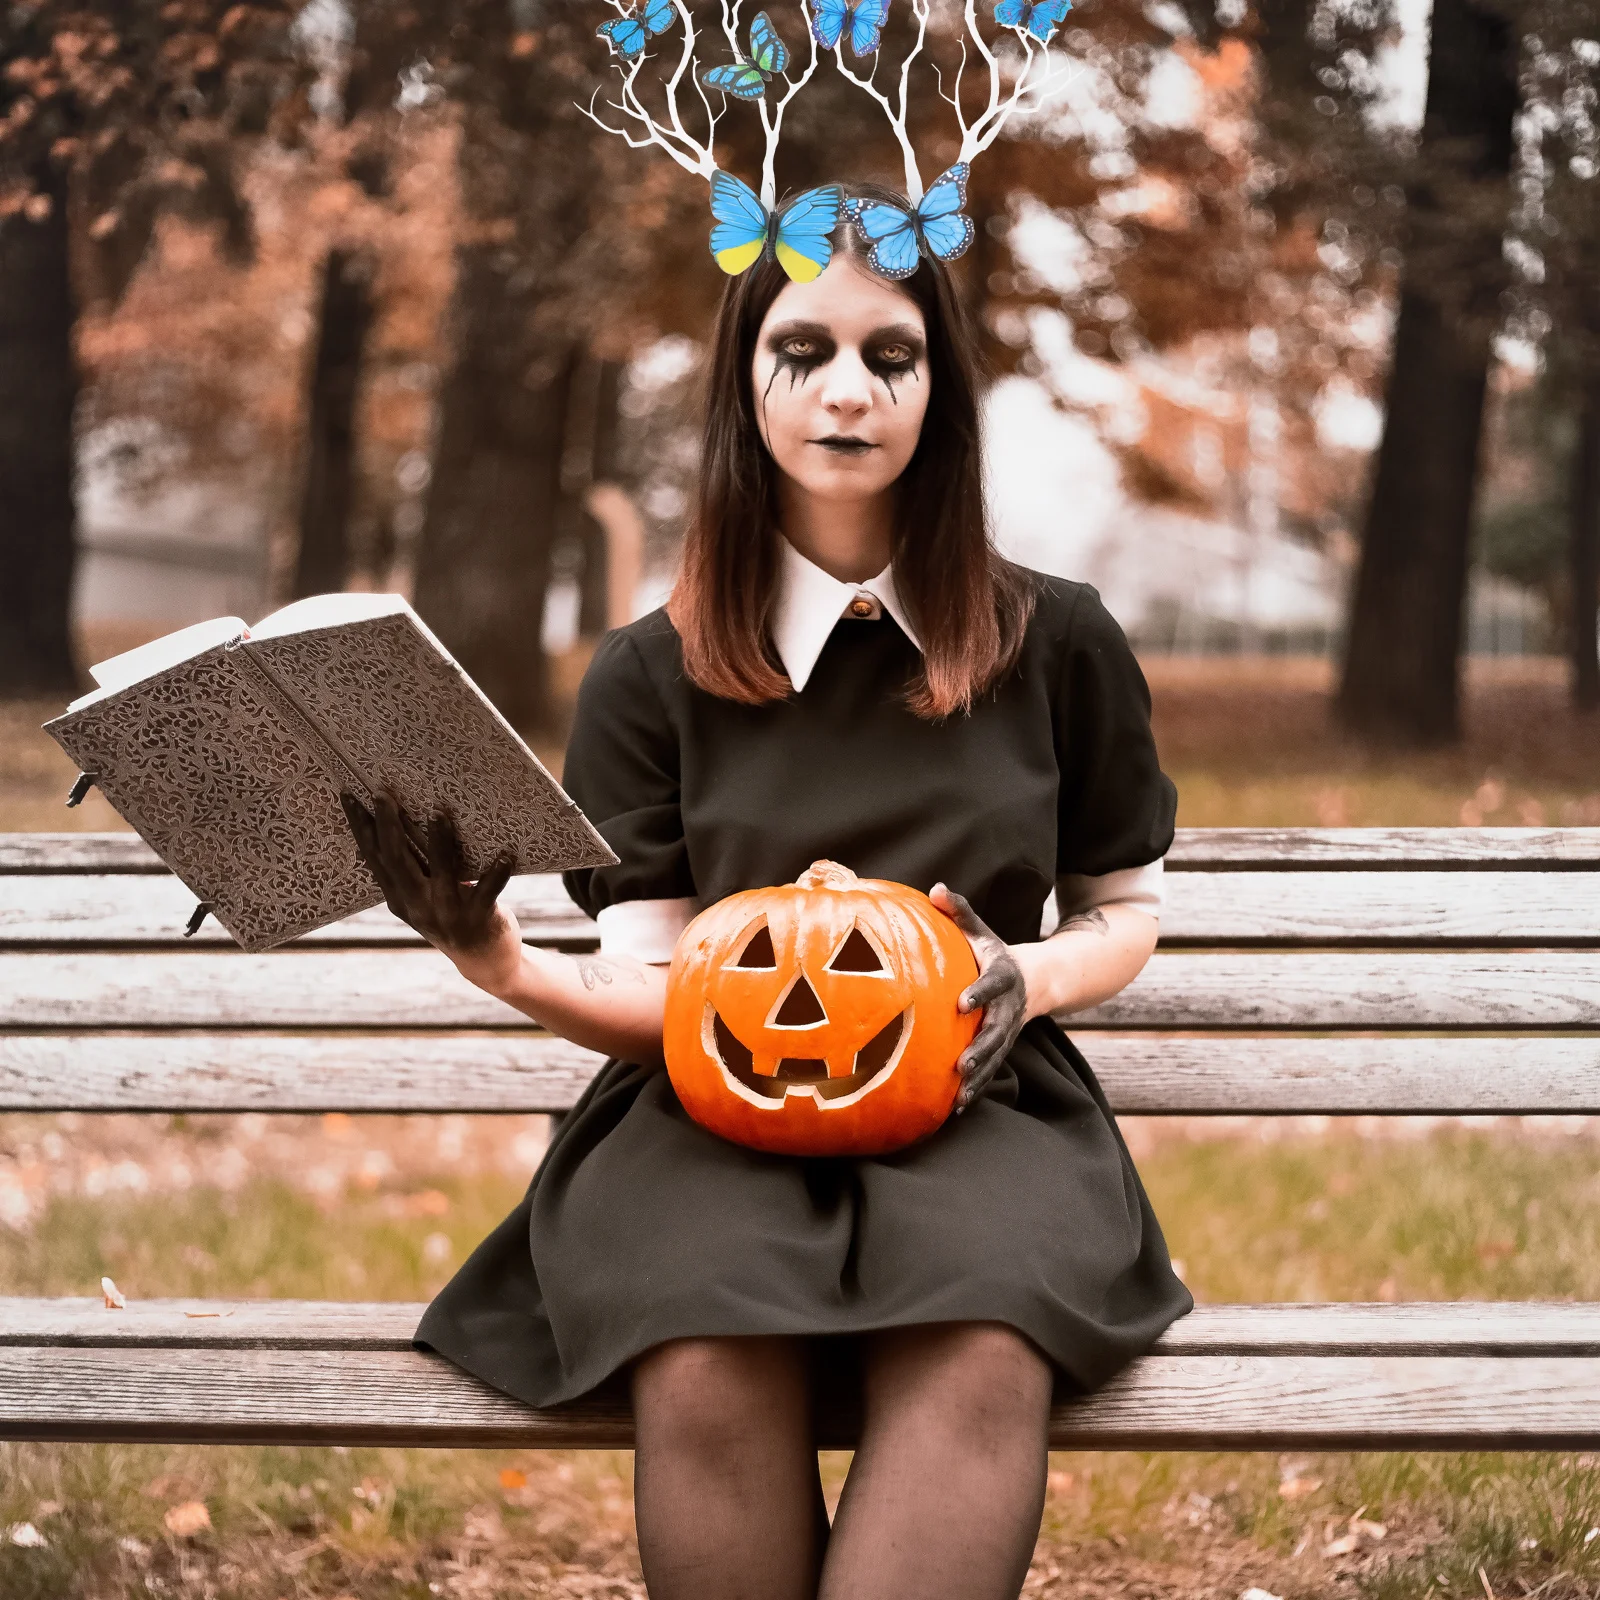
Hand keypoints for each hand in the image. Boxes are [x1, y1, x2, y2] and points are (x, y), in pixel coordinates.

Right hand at [339, 791, 522, 994]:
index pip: (374, 858)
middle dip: (389, 825)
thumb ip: (415, 871)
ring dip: (440, 842)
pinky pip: (487, 891)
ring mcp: (448, 914)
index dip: (360, 827)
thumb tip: (412, 817)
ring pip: (441, 872)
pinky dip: (497, 872)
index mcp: (399, 898)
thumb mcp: (424, 898)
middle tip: (383, 793)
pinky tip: (505, 855)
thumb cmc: (454, 917)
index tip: (349, 796)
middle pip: (397, 860)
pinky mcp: (479, 919)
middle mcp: (418, 906)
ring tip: (439, 813)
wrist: (485, 963)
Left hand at [929, 883, 1027, 1112]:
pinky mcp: (1001, 1048)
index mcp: (1002, 976)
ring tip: (959, 1094)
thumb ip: (959, 911)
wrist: (1033, 980)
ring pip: (995, 1057)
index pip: (991, 984)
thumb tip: (934, 888)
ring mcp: (1007, 1032)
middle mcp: (1008, 1008)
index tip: (961, 1003)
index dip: (979, 993)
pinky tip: (957, 1109)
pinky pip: (991, 1071)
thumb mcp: (980, 930)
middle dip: (980, 1048)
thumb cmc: (992, 953)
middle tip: (961, 1063)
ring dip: (979, 1077)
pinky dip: (977, 1090)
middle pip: (996, 1031)